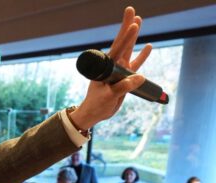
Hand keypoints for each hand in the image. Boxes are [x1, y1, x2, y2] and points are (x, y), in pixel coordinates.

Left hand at [70, 7, 151, 129]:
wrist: (94, 113)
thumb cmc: (96, 104)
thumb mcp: (108, 96)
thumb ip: (122, 87)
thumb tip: (139, 77)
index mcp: (106, 67)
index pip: (117, 48)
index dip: (125, 36)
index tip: (132, 24)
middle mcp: (113, 66)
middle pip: (122, 43)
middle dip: (127, 27)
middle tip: (131, 10)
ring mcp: (120, 70)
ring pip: (129, 50)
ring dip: (135, 37)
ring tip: (139, 21)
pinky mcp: (125, 78)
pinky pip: (136, 65)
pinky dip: (142, 56)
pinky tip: (148, 46)